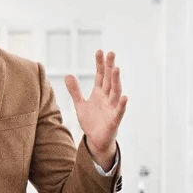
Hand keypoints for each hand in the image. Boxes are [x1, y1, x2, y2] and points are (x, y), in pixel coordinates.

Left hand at [64, 50, 127, 169]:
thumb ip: (75, 90)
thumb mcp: (80, 105)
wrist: (96, 140)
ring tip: (116, 69)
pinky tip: (125, 97)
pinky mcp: (114, 120)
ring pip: (115, 92)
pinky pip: (119, 111)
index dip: (100, 64)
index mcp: (99, 93)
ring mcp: (112, 108)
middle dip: (110, 67)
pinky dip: (122, 104)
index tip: (100, 51)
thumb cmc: (91, 122)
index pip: (100, 75)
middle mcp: (107, 98)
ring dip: (116, 81)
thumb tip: (67, 74)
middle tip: (111, 53)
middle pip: (109, 80)